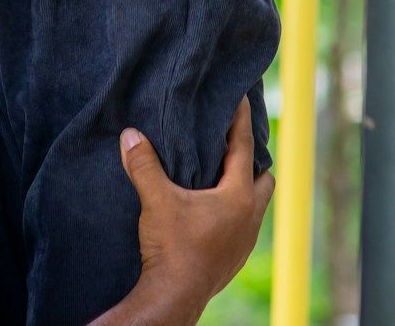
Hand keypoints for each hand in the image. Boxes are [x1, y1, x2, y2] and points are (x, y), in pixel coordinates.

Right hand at [98, 99, 275, 325]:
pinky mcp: (236, 257)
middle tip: (232, 142)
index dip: (241, 120)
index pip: (243, 148)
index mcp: (238, 196)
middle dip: (251, 158)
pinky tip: (212, 209)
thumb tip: (130, 135)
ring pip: (256, 203)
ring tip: (221, 173)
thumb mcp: (156, 199)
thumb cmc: (171, 247)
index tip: (243, 98)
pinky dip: (234, 210)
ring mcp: (246, 240)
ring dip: (243, 186)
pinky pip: (244, 224)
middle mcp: (250, 217)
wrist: (174, 296)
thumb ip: (144, 164)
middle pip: (263, 177)